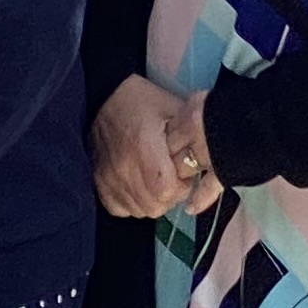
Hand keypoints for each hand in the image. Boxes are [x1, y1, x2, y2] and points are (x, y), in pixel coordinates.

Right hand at [91, 74, 220, 218]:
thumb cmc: (142, 101)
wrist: (102, 96)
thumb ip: (190, 134)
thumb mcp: (173, 108)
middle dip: (171, 196)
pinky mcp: (98, 182)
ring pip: (139, 210)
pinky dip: (132, 203)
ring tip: (156, 180)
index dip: (181, 188)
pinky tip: (139, 186)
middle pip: (154, 205)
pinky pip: (120, 209)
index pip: (166, 190)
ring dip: (154, 201)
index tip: (185, 174)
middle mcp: (123, 166)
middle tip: (173, 178)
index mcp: (143, 146)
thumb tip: (209, 156)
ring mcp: (108, 177)